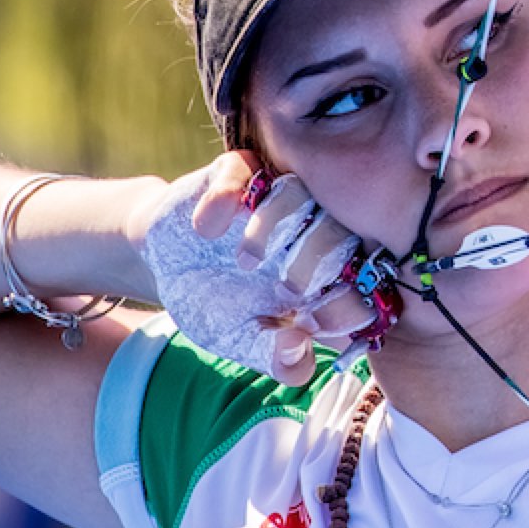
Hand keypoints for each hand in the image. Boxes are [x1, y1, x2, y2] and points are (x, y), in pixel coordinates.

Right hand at [129, 153, 377, 385]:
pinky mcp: (236, 176)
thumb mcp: (242, 340)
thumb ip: (275, 357)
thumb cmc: (219, 305)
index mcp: (327, 277)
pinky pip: (242, 170)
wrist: (169, 268)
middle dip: (318, 263)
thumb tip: (298, 356)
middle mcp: (311, 233)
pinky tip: (206, 227)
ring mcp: (274, 200)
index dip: (348, 305)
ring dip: (277, 225)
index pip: (359, 285)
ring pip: (298, 194)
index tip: (320, 324)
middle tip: (288, 289)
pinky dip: (226, 194)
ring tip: (245, 260)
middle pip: (339, 234)